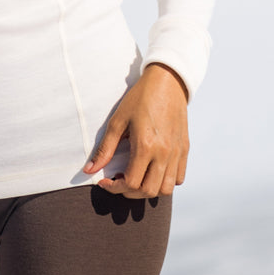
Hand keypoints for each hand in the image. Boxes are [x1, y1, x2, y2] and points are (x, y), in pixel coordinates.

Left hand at [83, 63, 188, 198]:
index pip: (131, 183)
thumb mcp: (118, 121)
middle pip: (148, 192)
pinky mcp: (184, 150)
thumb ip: (105, 148)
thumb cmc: (139, 98)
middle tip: (118, 180)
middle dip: (129, 193)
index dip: (114, 188)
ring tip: (136, 177)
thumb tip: (88, 170)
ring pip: (165, 190)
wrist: (167, 82)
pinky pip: (178, 178)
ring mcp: (176, 153)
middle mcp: (164, 153)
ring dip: (148, 190)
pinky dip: (165, 182)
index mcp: (146, 146)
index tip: (104, 181)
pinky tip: (152, 170)